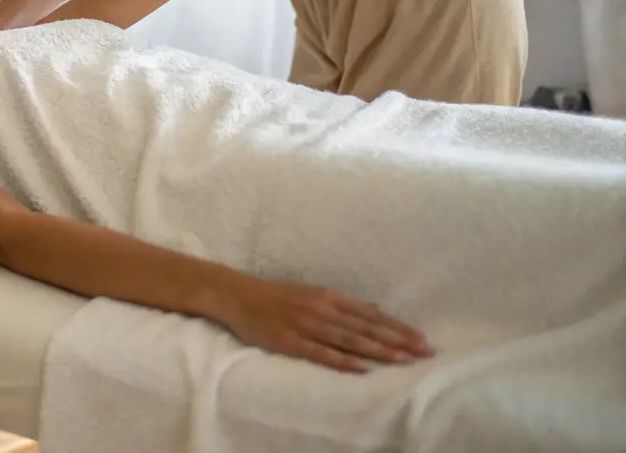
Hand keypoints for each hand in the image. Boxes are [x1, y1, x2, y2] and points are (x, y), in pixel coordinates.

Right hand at [216, 275, 432, 372]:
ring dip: (378, 350)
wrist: (236, 295)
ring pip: (349, 340)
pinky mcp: (290, 341)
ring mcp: (306, 325)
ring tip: (403, 360)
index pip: (370, 315)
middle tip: (424, 352)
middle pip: (365, 328)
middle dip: (396, 340)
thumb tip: (374, 310)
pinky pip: (321, 352)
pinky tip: (362, 368)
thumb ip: (342, 304)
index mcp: (327, 295)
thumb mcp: (311, 293)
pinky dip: (343, 360)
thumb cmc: (275, 295)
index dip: (396, 327)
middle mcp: (321, 309)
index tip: (421, 339)